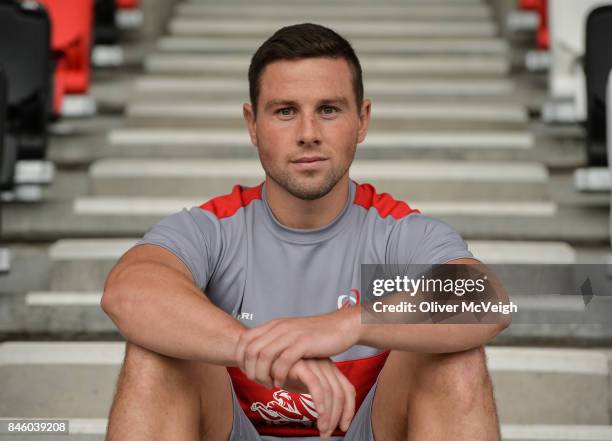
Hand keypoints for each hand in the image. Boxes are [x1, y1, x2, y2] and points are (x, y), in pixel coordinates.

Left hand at [236, 307, 359, 388]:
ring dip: (262, 374)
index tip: (244, 371)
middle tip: (256, 382)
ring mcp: (290, 334)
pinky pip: (283, 361)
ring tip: (268, 384)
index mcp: (274, 325)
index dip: (239, 357)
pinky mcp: (303, 343)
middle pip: (250, 350)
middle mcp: (279, 327)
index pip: (244, 339)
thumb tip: (259, 353)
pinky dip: (278, 375)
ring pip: (264, 356)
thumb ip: (275, 340)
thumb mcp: (290, 333)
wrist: (341, 327)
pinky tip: (281, 383)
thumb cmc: (316, 335)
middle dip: (249, 370)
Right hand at [282, 358, 355, 437]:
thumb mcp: (305, 384)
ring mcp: (315, 363)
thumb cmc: (284, 373)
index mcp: (329, 368)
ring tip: (321, 430)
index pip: (348, 390)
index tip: (343, 427)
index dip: (349, 410)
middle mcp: (325, 364)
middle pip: (341, 393)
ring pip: (329, 392)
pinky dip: (320, 403)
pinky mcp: (303, 366)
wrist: (263, 361)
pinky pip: (316, 386)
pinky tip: (319, 415)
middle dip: (337, 417)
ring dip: (327, 415)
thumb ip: (318, 393)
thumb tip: (327, 414)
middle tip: (327, 434)